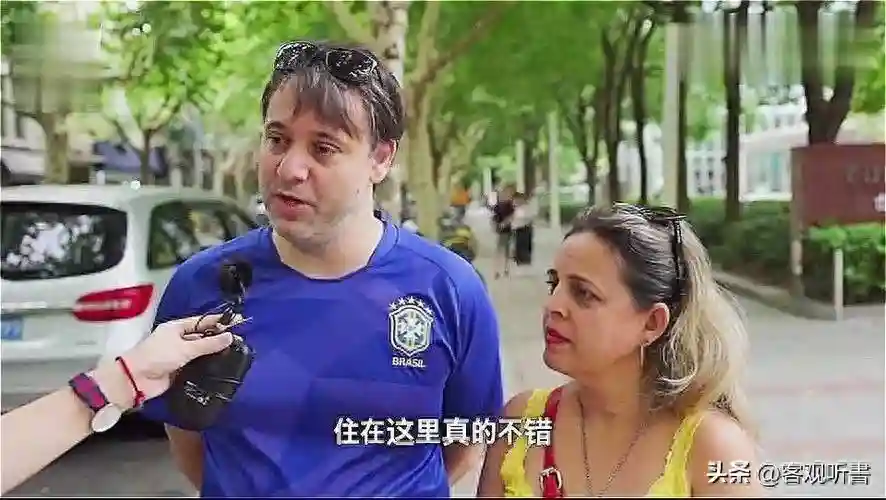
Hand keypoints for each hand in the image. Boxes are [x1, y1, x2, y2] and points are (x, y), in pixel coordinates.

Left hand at [92, 315, 239, 408]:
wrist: (137, 379)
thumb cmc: (158, 356)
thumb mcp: (185, 348)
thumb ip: (208, 344)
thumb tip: (230, 336)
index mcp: (177, 327)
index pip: (202, 321)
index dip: (219, 320)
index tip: (237, 320)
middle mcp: (178, 339)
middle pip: (202, 336)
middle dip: (219, 337)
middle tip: (240, 339)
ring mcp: (179, 355)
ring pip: (201, 351)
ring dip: (215, 352)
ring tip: (236, 353)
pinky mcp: (181, 370)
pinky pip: (198, 365)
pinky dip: (208, 365)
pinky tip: (223, 367)